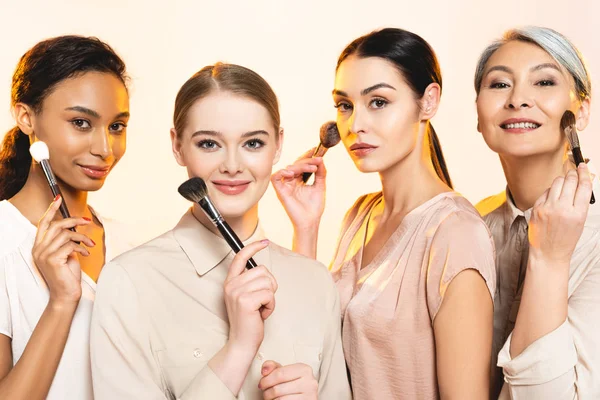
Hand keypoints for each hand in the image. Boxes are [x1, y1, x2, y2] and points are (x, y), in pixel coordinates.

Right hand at [32, 196, 94, 304]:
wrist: (66, 295)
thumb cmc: (67, 275)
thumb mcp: (65, 254)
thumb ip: (65, 241)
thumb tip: (74, 226)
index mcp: (39, 246)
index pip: (43, 223)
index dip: (51, 210)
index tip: (58, 199)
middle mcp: (38, 249)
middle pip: (56, 225)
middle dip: (74, 221)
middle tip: (87, 222)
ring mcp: (44, 254)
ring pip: (66, 234)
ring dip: (82, 237)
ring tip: (90, 245)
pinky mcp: (52, 259)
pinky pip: (70, 245)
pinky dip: (82, 247)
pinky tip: (86, 253)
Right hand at [224, 240, 277, 354]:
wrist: (242, 342)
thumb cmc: (248, 320)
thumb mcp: (245, 297)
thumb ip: (249, 282)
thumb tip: (261, 269)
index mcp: (230, 282)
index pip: (240, 257)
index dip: (253, 247)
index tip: (264, 242)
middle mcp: (231, 285)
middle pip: (263, 270)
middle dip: (269, 285)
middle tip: (262, 301)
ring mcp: (237, 292)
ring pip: (268, 282)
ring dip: (271, 297)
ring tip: (261, 308)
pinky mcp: (246, 301)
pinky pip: (270, 294)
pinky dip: (271, 305)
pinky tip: (263, 314)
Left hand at [259, 361, 317, 399]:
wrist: (305, 397)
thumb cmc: (293, 385)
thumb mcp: (285, 372)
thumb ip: (274, 367)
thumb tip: (265, 370)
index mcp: (304, 369)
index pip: (279, 374)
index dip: (266, 380)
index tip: (262, 384)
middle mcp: (309, 383)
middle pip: (278, 389)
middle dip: (267, 392)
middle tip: (266, 393)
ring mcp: (310, 396)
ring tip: (272, 398)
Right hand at [271, 149, 326, 231]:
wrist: (310, 221)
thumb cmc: (314, 207)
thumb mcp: (320, 186)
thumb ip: (321, 173)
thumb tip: (321, 159)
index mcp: (300, 180)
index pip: (302, 164)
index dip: (307, 156)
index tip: (315, 150)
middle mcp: (291, 181)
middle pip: (296, 164)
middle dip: (307, 160)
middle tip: (317, 160)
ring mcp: (285, 186)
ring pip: (288, 168)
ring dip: (300, 166)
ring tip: (312, 168)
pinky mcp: (280, 191)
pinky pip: (275, 177)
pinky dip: (282, 172)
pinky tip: (292, 173)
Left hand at [528, 163, 592, 264]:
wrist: (548, 254)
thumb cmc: (566, 238)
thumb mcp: (579, 221)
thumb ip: (581, 201)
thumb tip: (582, 180)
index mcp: (578, 213)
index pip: (584, 185)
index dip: (584, 172)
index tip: (583, 165)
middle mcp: (563, 209)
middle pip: (570, 180)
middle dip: (573, 174)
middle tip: (574, 172)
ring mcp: (548, 208)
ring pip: (556, 182)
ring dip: (562, 180)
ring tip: (564, 184)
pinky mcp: (536, 208)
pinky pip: (546, 192)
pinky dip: (551, 191)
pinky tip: (553, 196)